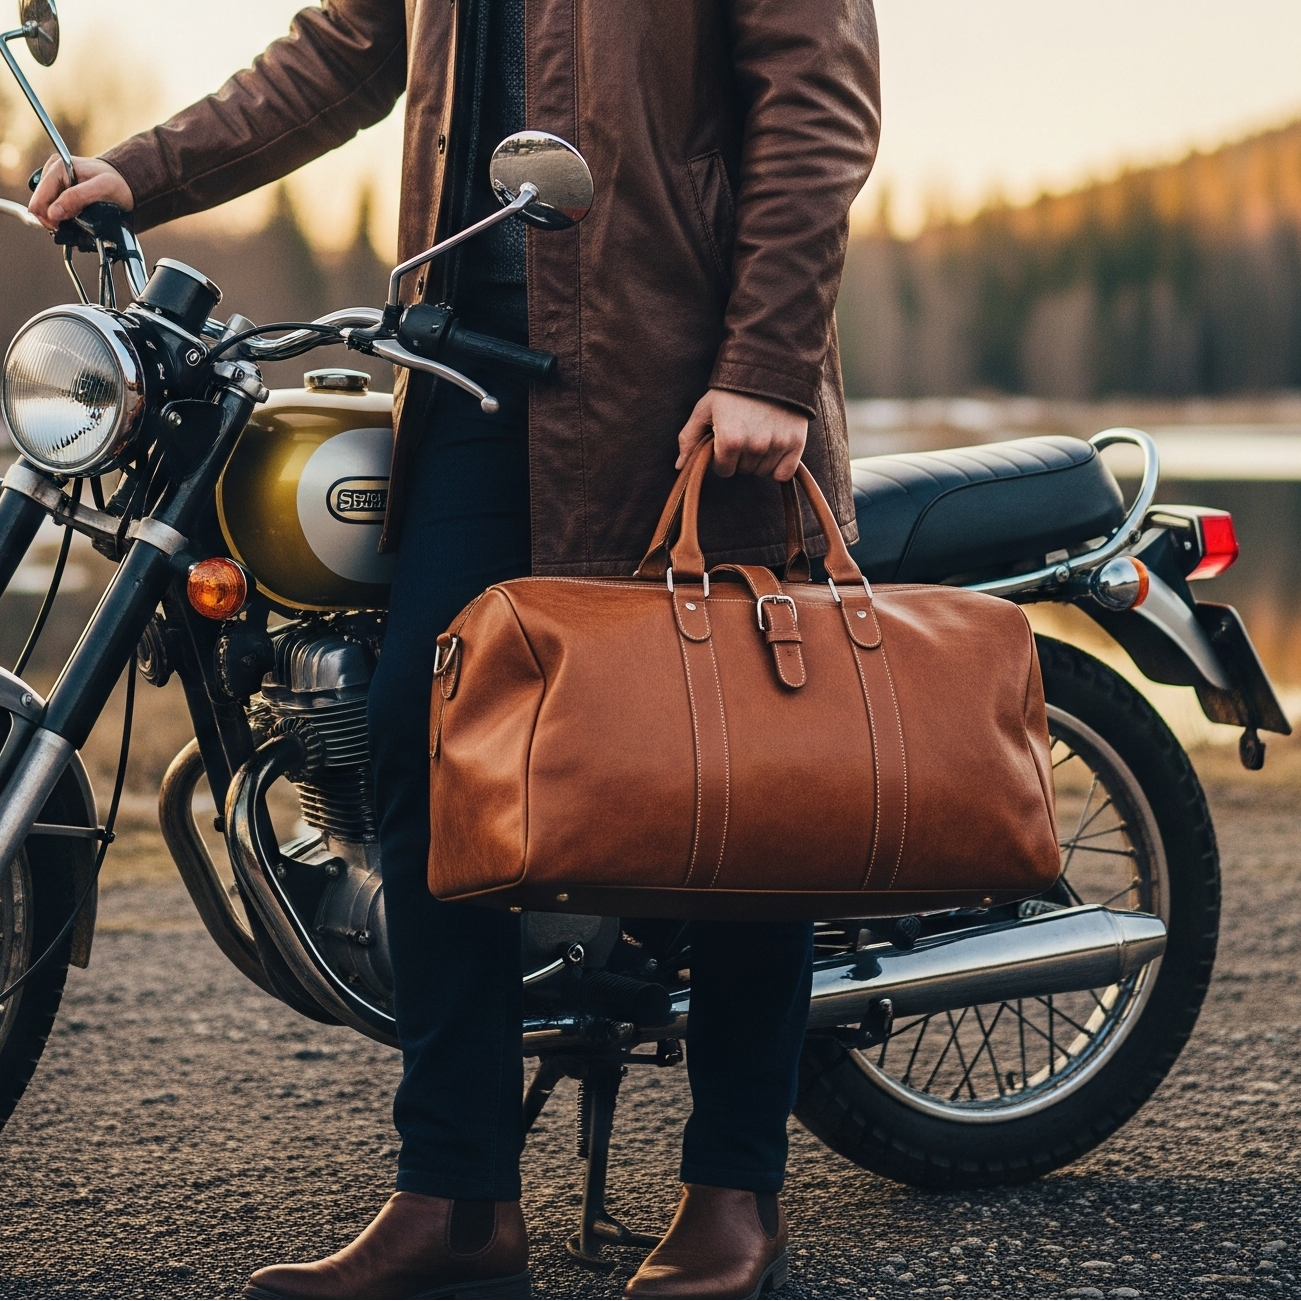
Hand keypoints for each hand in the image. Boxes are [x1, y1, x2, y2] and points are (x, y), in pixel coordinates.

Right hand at [28, 155, 132, 230]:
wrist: (126, 183)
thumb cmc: (118, 183)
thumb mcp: (102, 189)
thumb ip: (76, 198)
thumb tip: (53, 213)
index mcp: (57, 168)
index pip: (39, 201)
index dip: (50, 219)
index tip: (65, 227)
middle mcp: (52, 173)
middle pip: (40, 207)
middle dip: (55, 220)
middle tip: (74, 226)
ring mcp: (55, 183)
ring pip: (46, 210)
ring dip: (60, 220)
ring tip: (78, 221)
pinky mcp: (60, 192)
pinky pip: (54, 210)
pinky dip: (64, 218)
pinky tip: (76, 218)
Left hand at [676, 388, 807, 481]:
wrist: (770, 368)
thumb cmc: (732, 390)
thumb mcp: (705, 409)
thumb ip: (689, 438)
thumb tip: (680, 467)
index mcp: (730, 439)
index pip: (724, 471)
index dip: (721, 457)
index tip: (725, 440)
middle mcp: (755, 445)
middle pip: (744, 471)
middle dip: (740, 456)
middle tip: (744, 431)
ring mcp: (777, 444)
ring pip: (762, 472)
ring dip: (759, 459)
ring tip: (759, 432)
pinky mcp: (796, 443)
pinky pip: (783, 474)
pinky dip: (779, 466)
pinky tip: (774, 446)